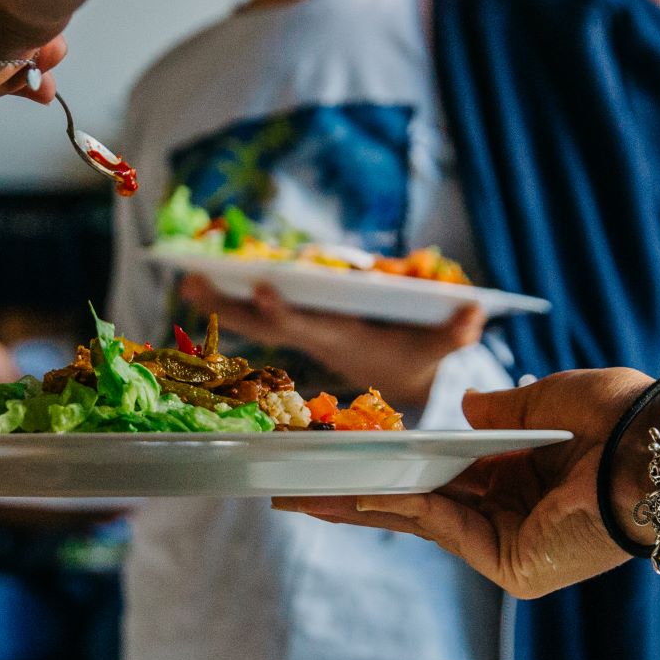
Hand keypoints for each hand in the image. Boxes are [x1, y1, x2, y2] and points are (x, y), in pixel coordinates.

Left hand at [179, 275, 484, 409]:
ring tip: (185, 279)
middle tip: (192, 283)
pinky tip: (203, 280)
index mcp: (343, 339)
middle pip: (265, 322)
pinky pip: (258, 311)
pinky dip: (231, 298)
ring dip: (220, 302)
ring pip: (254, 318)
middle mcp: (314, 336)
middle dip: (231, 305)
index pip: (310, 326)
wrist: (401, 380)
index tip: (264, 290)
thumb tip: (473, 312)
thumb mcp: (442, 348)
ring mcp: (302, 330)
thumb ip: (456, 333)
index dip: (285, 311)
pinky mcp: (297, 323)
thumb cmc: (419, 357)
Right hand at [275, 367, 654, 599]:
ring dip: (359, 506)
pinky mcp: (513, 567)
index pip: (443, 476)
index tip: (347, 456)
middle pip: (418, 505)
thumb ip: (501, 407)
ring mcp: (510, 544)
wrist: (657, 449)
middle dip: (355, 497)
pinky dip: (398, 510)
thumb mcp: (548, 401)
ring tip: (301, 495)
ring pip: (419, 520)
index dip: (395, 466)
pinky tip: (355, 496)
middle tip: (294, 491)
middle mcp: (513, 514)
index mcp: (523, 476)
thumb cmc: (622, 419)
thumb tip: (462, 407)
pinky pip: (442, 529)